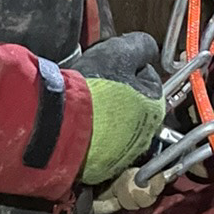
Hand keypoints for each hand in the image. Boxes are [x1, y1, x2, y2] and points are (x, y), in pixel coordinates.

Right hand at [77, 32, 165, 184]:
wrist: (60, 124)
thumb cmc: (91, 89)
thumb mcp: (120, 52)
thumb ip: (140, 46)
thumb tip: (148, 48)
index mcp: (154, 107)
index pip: (147, 76)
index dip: (128, 66)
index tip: (112, 65)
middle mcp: (144, 135)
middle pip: (133, 102)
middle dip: (118, 92)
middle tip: (97, 83)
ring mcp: (121, 153)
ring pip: (115, 124)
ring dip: (104, 112)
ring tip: (84, 102)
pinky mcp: (99, 167)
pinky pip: (97, 143)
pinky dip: (90, 132)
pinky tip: (78, 121)